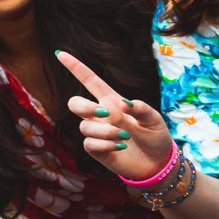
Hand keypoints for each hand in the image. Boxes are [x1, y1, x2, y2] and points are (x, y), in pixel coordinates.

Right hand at [56, 50, 174, 184]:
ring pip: (85, 126)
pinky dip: (105, 144)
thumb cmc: (156, 137)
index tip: (60, 54)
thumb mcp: (155, 119)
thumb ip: (141, 108)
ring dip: (105, 130)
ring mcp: (98, 133)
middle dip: (84, 106)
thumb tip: (123, 103)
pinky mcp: (97, 150)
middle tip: (104, 112)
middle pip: (75, 104)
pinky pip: (90, 143)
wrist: (158, 164)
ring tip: (125, 137)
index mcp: (112, 102)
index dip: (75, 67)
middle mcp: (101, 116)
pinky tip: (121, 146)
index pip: (89, 81)